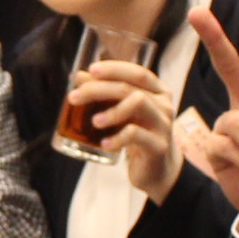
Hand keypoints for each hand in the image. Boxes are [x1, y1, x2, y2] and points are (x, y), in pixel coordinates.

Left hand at [68, 52, 180, 199]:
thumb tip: (79, 76)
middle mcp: (164, 105)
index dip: (114, 69)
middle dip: (99, 89)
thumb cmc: (138, 135)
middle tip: (75, 97)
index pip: (138, 73)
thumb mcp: (122, 112)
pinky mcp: (158, 146)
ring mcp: (163, 125)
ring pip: (138, 103)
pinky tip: (104, 143)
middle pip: (131, 88)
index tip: (91, 70)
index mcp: (158, 92)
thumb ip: (105, 93)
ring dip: (111, 110)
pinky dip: (117, 137)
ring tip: (94, 121)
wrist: (156, 169)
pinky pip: (136, 134)